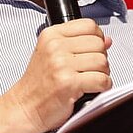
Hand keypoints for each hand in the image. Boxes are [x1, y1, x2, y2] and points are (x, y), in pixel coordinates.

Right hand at [3, 18, 111, 132]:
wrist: (25, 107)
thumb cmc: (38, 83)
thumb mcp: (52, 54)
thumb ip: (79, 43)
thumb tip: (107, 40)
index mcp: (51, 35)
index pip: (89, 25)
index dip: (97, 38)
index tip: (92, 50)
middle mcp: (55, 47)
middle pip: (98, 44)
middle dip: (100, 58)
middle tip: (90, 69)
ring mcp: (61, 64)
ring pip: (102, 62)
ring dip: (102, 73)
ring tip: (90, 79)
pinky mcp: (69, 83)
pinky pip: (102, 80)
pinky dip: (103, 86)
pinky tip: (92, 89)